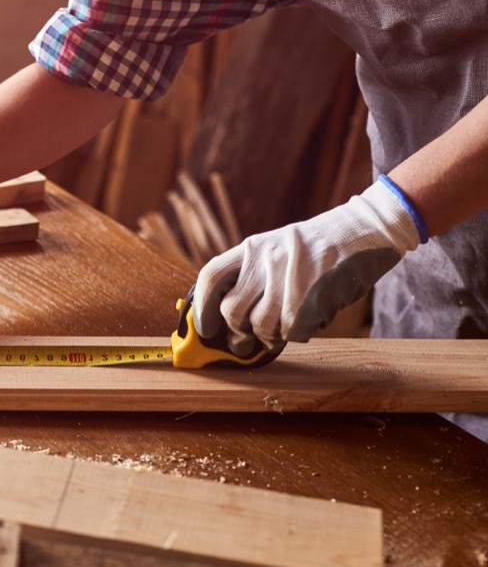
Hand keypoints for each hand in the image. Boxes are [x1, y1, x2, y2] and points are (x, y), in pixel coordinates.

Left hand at [194, 176, 424, 355]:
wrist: (364, 230)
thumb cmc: (319, 246)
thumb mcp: (278, 248)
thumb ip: (253, 277)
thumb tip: (231, 322)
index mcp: (252, 247)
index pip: (211, 277)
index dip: (202, 307)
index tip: (204, 328)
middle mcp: (265, 260)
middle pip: (232, 310)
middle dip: (239, 330)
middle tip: (249, 337)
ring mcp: (288, 279)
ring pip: (261, 326)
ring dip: (270, 336)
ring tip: (284, 327)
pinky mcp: (312, 297)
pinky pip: (292, 332)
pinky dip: (298, 334)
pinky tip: (310, 319)